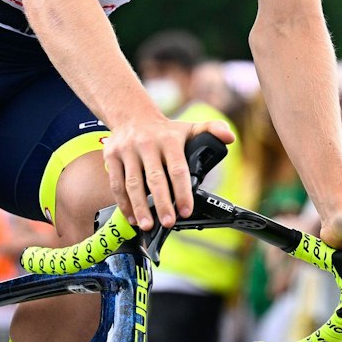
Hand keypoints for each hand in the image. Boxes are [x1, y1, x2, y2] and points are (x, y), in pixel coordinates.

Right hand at [102, 111, 233, 230]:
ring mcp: (127, 150)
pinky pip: (117, 183)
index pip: (177, 169)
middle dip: (161, 203)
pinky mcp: (111, 156)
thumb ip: (213, 131)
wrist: (132, 115)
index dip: (182, 192)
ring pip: (132, 183)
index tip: (186, 210)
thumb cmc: (164, 130)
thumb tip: (230, 137)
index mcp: (169, 140)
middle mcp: (147, 144)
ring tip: (147, 225)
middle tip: (168, 223)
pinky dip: (123, 202)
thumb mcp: (189, 127)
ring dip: (139, 207)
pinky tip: (132, 216)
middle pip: (154, 178)